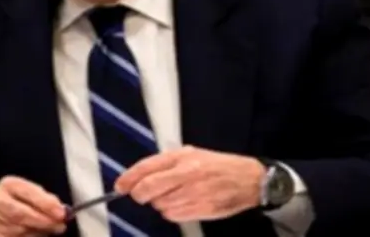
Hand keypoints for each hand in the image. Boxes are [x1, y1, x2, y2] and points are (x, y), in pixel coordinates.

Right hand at [0, 176, 67, 235]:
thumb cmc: (21, 201)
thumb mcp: (33, 193)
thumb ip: (46, 199)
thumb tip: (62, 210)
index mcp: (9, 184)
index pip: (27, 192)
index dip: (45, 204)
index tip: (61, 213)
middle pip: (21, 214)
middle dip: (43, 221)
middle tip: (60, 226)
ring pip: (19, 229)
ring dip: (38, 232)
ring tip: (48, 230)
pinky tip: (35, 234)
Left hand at [114, 145, 265, 222]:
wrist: (248, 179)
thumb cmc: (218, 166)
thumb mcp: (192, 154)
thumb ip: (166, 163)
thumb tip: (140, 175)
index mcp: (183, 157)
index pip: (147, 167)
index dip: (129, 178)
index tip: (120, 185)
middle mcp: (187, 173)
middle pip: (148, 188)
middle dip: (139, 194)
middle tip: (140, 195)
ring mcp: (194, 193)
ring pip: (159, 204)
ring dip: (159, 203)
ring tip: (172, 195)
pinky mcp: (200, 209)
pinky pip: (173, 215)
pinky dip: (171, 212)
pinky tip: (181, 203)